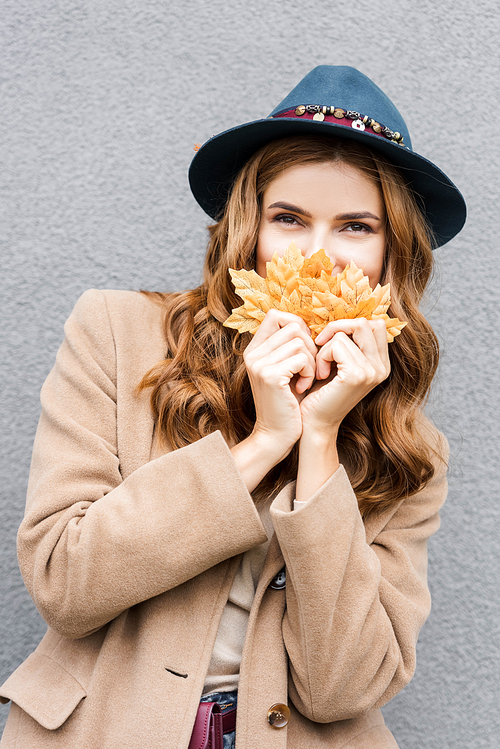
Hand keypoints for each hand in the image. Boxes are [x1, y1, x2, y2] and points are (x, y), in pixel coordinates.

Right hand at [243, 309, 316, 457]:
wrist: (276, 435)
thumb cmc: (288, 402)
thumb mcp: (286, 369)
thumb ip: (290, 347)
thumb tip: (309, 324)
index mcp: (254, 349)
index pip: (276, 315)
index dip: (297, 326)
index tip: (304, 349)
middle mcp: (252, 353)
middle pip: (293, 325)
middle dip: (309, 345)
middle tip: (308, 369)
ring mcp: (259, 364)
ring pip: (300, 341)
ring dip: (311, 361)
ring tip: (305, 379)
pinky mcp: (270, 376)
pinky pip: (302, 358)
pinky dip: (309, 372)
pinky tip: (302, 387)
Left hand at [299, 318, 389, 434]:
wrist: (312, 422)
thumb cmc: (319, 391)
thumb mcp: (337, 362)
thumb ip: (347, 341)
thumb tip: (341, 308)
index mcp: (381, 363)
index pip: (374, 324)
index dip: (348, 325)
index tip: (328, 340)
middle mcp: (382, 367)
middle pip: (366, 322)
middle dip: (337, 327)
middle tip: (320, 346)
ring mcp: (373, 372)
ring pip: (349, 331)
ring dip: (326, 345)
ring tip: (320, 366)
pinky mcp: (357, 375)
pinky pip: (337, 344)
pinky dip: (322, 355)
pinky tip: (318, 374)